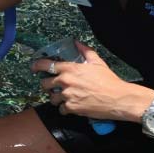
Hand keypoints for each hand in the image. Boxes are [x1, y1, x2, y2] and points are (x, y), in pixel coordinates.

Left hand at [32, 42, 147, 120]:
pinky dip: (65, 108)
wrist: (119, 99)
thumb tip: (77, 42)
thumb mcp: (97, 63)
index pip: (45, 65)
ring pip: (52, 98)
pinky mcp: (72, 108)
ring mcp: (67, 95)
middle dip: (48, 85)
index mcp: (70, 69)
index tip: (34, 68)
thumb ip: (85, 51)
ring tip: (64, 97)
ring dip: (56, 98)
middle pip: (45, 84)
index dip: (36, 66)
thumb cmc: (110, 80)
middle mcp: (65, 81)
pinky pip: (61, 109)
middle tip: (54, 86)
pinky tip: (72, 106)